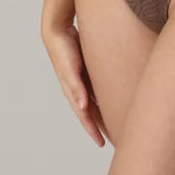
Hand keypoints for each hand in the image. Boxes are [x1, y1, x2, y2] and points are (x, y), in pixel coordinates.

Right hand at [42, 21, 109, 146]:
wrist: (59, 30)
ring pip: (96, 102)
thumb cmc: (63, 50)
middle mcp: (78, 89)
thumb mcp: (70, 69)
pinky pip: (98, 88)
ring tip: (116, 123)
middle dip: (101, 126)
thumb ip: (76, 87)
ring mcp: (82, 80)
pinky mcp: (87, 71)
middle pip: (92, 113)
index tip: (101, 144)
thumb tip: (82, 107)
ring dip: (104, 113)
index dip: (93, 131)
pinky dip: (104, 97)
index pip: (85, 116)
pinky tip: (113, 98)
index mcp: (73, 92)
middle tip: (114, 139)